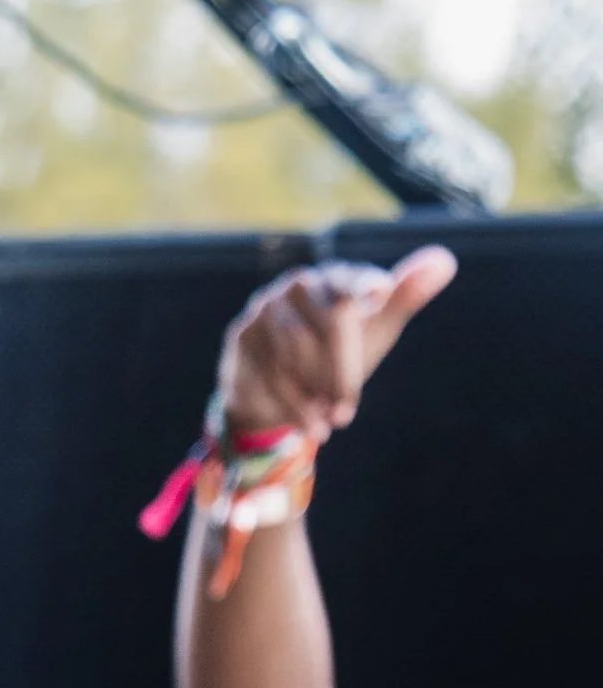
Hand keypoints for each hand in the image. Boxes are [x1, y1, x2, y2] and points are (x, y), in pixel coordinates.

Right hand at [216, 248, 454, 444]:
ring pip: (296, 349)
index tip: (379, 294)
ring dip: (316, 393)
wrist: (277, 394)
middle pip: (330, 320)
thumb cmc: (334, 358)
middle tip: (348, 413)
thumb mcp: (373, 333)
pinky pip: (268, 369)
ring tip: (330, 421)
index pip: (353, 282)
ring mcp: (265, 306)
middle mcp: (298, 284)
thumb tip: (445, 261)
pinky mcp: (241, 334)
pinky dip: (293, 404)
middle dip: (342, 373)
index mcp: (334, 278)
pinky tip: (309, 426)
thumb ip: (404, 298)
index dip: (365, 285)